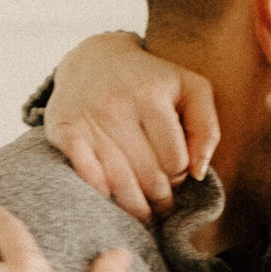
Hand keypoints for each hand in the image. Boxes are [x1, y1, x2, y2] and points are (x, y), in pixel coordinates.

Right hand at [45, 33, 220, 221]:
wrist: (93, 58)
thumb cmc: (150, 80)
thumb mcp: (190, 88)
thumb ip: (207, 127)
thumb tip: (199, 172)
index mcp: (152, 94)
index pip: (176, 161)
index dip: (181, 174)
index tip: (175, 172)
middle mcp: (118, 106)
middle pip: (150, 177)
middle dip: (161, 197)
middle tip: (162, 201)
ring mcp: (89, 120)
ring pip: (120, 185)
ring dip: (136, 208)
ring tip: (145, 213)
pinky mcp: (64, 131)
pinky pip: (89, 178)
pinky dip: (103, 194)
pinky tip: (113, 197)